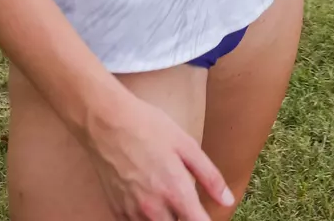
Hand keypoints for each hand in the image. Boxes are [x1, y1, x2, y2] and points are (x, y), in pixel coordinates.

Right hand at [84, 87, 233, 220]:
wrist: (106, 122)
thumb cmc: (148, 128)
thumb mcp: (186, 145)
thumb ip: (210, 176)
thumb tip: (227, 200)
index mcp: (176, 191)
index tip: (206, 214)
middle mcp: (153, 209)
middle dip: (186, 218)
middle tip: (186, 201)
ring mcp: (132, 212)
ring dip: (167, 219)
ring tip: (167, 197)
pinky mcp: (116, 210)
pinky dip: (146, 218)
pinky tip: (148, 198)